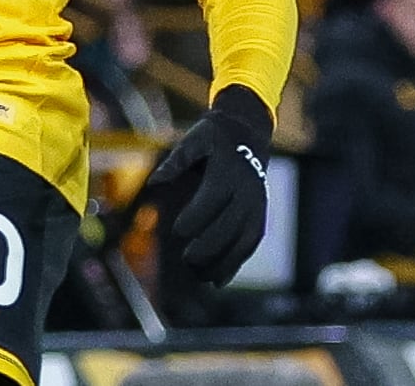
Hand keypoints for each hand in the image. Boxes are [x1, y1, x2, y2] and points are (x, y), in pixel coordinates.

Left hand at [143, 85, 271, 286]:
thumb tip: (154, 183)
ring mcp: (256, 206)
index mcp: (228, 173)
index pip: (212, 201)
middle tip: (185, 259)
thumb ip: (175, 162)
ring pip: (242, 242)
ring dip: (222, 263)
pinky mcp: (260, 216)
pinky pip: (250, 244)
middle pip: (228, 227)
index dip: (194, 219)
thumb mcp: (193, 140)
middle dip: (207, 247)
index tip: (176, 230)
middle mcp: (246, 192)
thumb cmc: (214, 138)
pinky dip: (236, 264)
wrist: (248, 133)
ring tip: (199, 276)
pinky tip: (217, 280)